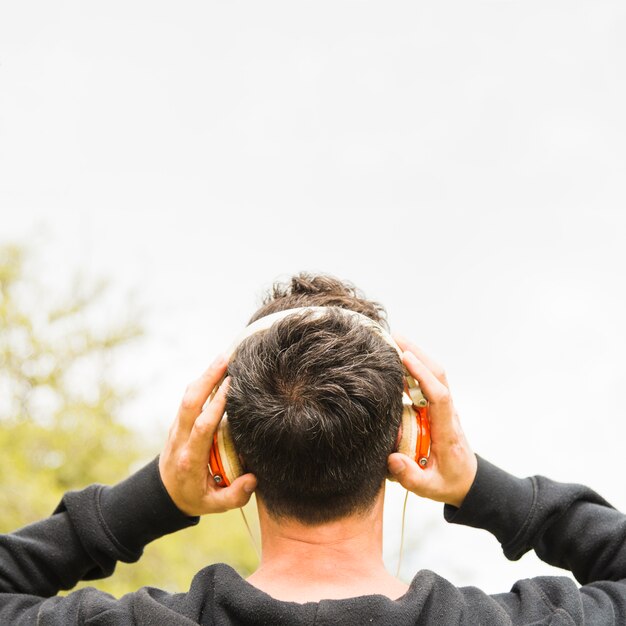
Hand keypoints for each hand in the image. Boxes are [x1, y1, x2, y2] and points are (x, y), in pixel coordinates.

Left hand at [159, 355, 256, 515]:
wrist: (163, 494)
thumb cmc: (193, 497)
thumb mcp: (213, 506)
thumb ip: (234, 495)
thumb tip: (253, 478)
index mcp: (190, 458)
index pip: (202, 427)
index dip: (216, 405)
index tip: (232, 386)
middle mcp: (180, 439)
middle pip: (190, 402)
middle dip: (207, 378)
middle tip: (226, 358)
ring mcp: (177, 427)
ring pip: (188, 396)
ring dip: (205, 375)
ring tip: (224, 357)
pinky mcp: (179, 421)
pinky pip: (189, 398)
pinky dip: (202, 382)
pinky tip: (217, 370)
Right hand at [387, 338, 476, 507]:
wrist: (468, 481)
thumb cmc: (449, 482)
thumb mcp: (430, 488)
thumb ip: (411, 477)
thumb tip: (391, 459)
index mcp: (447, 431)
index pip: (439, 396)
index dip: (422, 375)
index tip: (405, 358)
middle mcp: (448, 414)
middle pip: (439, 376)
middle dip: (419, 353)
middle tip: (395, 337)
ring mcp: (444, 409)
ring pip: (435, 375)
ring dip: (418, 355)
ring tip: (394, 341)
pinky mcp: (437, 408)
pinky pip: (428, 382)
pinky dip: (415, 367)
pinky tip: (398, 361)